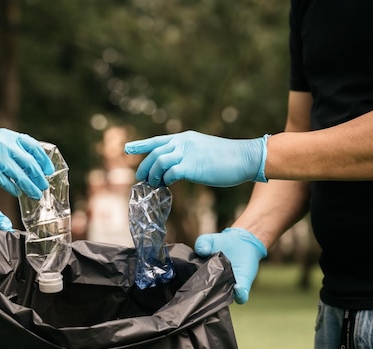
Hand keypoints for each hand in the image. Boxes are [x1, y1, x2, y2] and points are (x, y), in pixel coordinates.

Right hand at [0, 129, 55, 197]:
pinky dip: (13, 188)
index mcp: (11, 136)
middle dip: (38, 176)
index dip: (44, 160)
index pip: (33, 147)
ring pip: (19, 175)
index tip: (49, 170)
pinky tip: (18, 193)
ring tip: (35, 194)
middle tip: (44, 185)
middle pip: (29, 163)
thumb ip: (16, 147)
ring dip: (29, 186)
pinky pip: (5, 181)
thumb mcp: (1, 139)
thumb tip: (36, 163)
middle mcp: (5, 145)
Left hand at [124, 130, 268, 187]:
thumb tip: (176, 167)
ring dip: (154, 175)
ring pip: (159, 162)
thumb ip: (188, 154)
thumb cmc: (227, 158)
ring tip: (155, 184)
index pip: (157, 140)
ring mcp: (187, 153)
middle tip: (142, 178)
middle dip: (145, 166)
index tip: (127, 149)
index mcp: (185, 138)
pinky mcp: (192, 166)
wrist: (244, 158)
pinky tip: (168, 185)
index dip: (141, 145)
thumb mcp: (203, 150)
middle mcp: (183, 142)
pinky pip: (170, 173)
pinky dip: (166, 180)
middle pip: (154, 153)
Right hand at [194, 227, 266, 303]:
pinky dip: (240, 294)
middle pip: (210, 296)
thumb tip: (202, 251)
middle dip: (206, 296)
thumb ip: (201, 243)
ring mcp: (229, 286)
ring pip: (225, 299)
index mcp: (204, 275)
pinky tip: (237, 287)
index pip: (197, 287)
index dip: (193, 289)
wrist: (241, 241)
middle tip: (203, 291)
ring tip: (220, 289)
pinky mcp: (242, 285)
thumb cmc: (221, 243)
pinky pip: (241, 297)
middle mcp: (216, 284)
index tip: (191, 287)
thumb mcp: (208, 240)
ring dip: (222, 297)